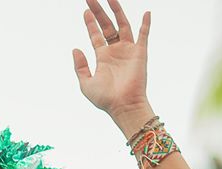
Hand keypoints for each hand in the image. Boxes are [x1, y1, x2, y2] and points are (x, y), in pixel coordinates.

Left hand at [72, 0, 152, 130]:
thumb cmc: (105, 99)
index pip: (96, 36)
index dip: (90, 23)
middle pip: (107, 26)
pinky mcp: (140, 53)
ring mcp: (128, 51)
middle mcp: (116, 51)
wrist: (123, 106)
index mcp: (103, 57)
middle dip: (99, 12)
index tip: (85, 11)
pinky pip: (143, 35)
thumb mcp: (86, 84)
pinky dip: (145, 24)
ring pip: (122, 25)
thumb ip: (80, 67)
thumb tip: (75, 49)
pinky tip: (146, 13)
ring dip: (117, 11)